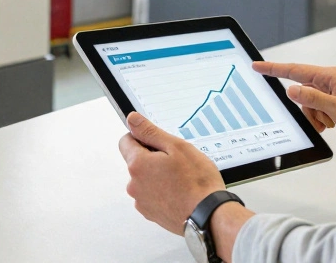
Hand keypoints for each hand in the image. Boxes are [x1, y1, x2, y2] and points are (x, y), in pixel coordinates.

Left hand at [118, 112, 227, 234]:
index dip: (142, 137)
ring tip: (181, 179)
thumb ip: (150, 132)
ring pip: (145, 179)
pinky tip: (179, 192)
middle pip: (136, 161)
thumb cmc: (197, 183)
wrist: (210, 216)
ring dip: (157, 176)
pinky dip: (162, 192)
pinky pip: (151, 195)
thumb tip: (132, 120)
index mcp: (138, 165)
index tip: (158, 142)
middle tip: (176, 162)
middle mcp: (134, 185)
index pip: (126, 141)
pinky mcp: (150, 213)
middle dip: (152, 158)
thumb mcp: (176, 147)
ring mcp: (142, 201)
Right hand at [252, 62, 335, 152]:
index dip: (273, 69)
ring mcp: (332, 97)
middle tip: (322, 117)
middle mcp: (330, 84)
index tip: (257, 66)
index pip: (295, 70)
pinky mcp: (335, 109)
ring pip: (307, 105)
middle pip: (300, 91)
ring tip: (330, 123)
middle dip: (305, 107)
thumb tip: (291, 89)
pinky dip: (318, 122)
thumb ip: (312, 98)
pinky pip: (315, 113)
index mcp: (330, 77)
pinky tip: (331, 126)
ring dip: (314, 117)